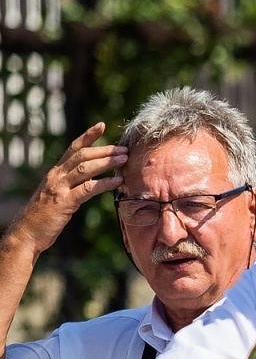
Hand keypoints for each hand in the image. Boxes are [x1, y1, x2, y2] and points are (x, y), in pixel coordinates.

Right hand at [6, 124, 125, 255]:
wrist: (27, 233)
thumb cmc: (44, 217)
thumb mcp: (58, 195)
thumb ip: (72, 185)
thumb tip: (93, 180)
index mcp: (55, 173)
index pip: (73, 148)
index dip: (87, 136)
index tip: (102, 126)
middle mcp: (56, 176)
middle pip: (82, 155)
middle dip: (104, 150)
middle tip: (124, 148)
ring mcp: (59, 188)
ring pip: (85, 168)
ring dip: (107, 162)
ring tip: (124, 160)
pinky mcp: (64, 202)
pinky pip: (87, 189)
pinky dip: (104, 183)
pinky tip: (117, 182)